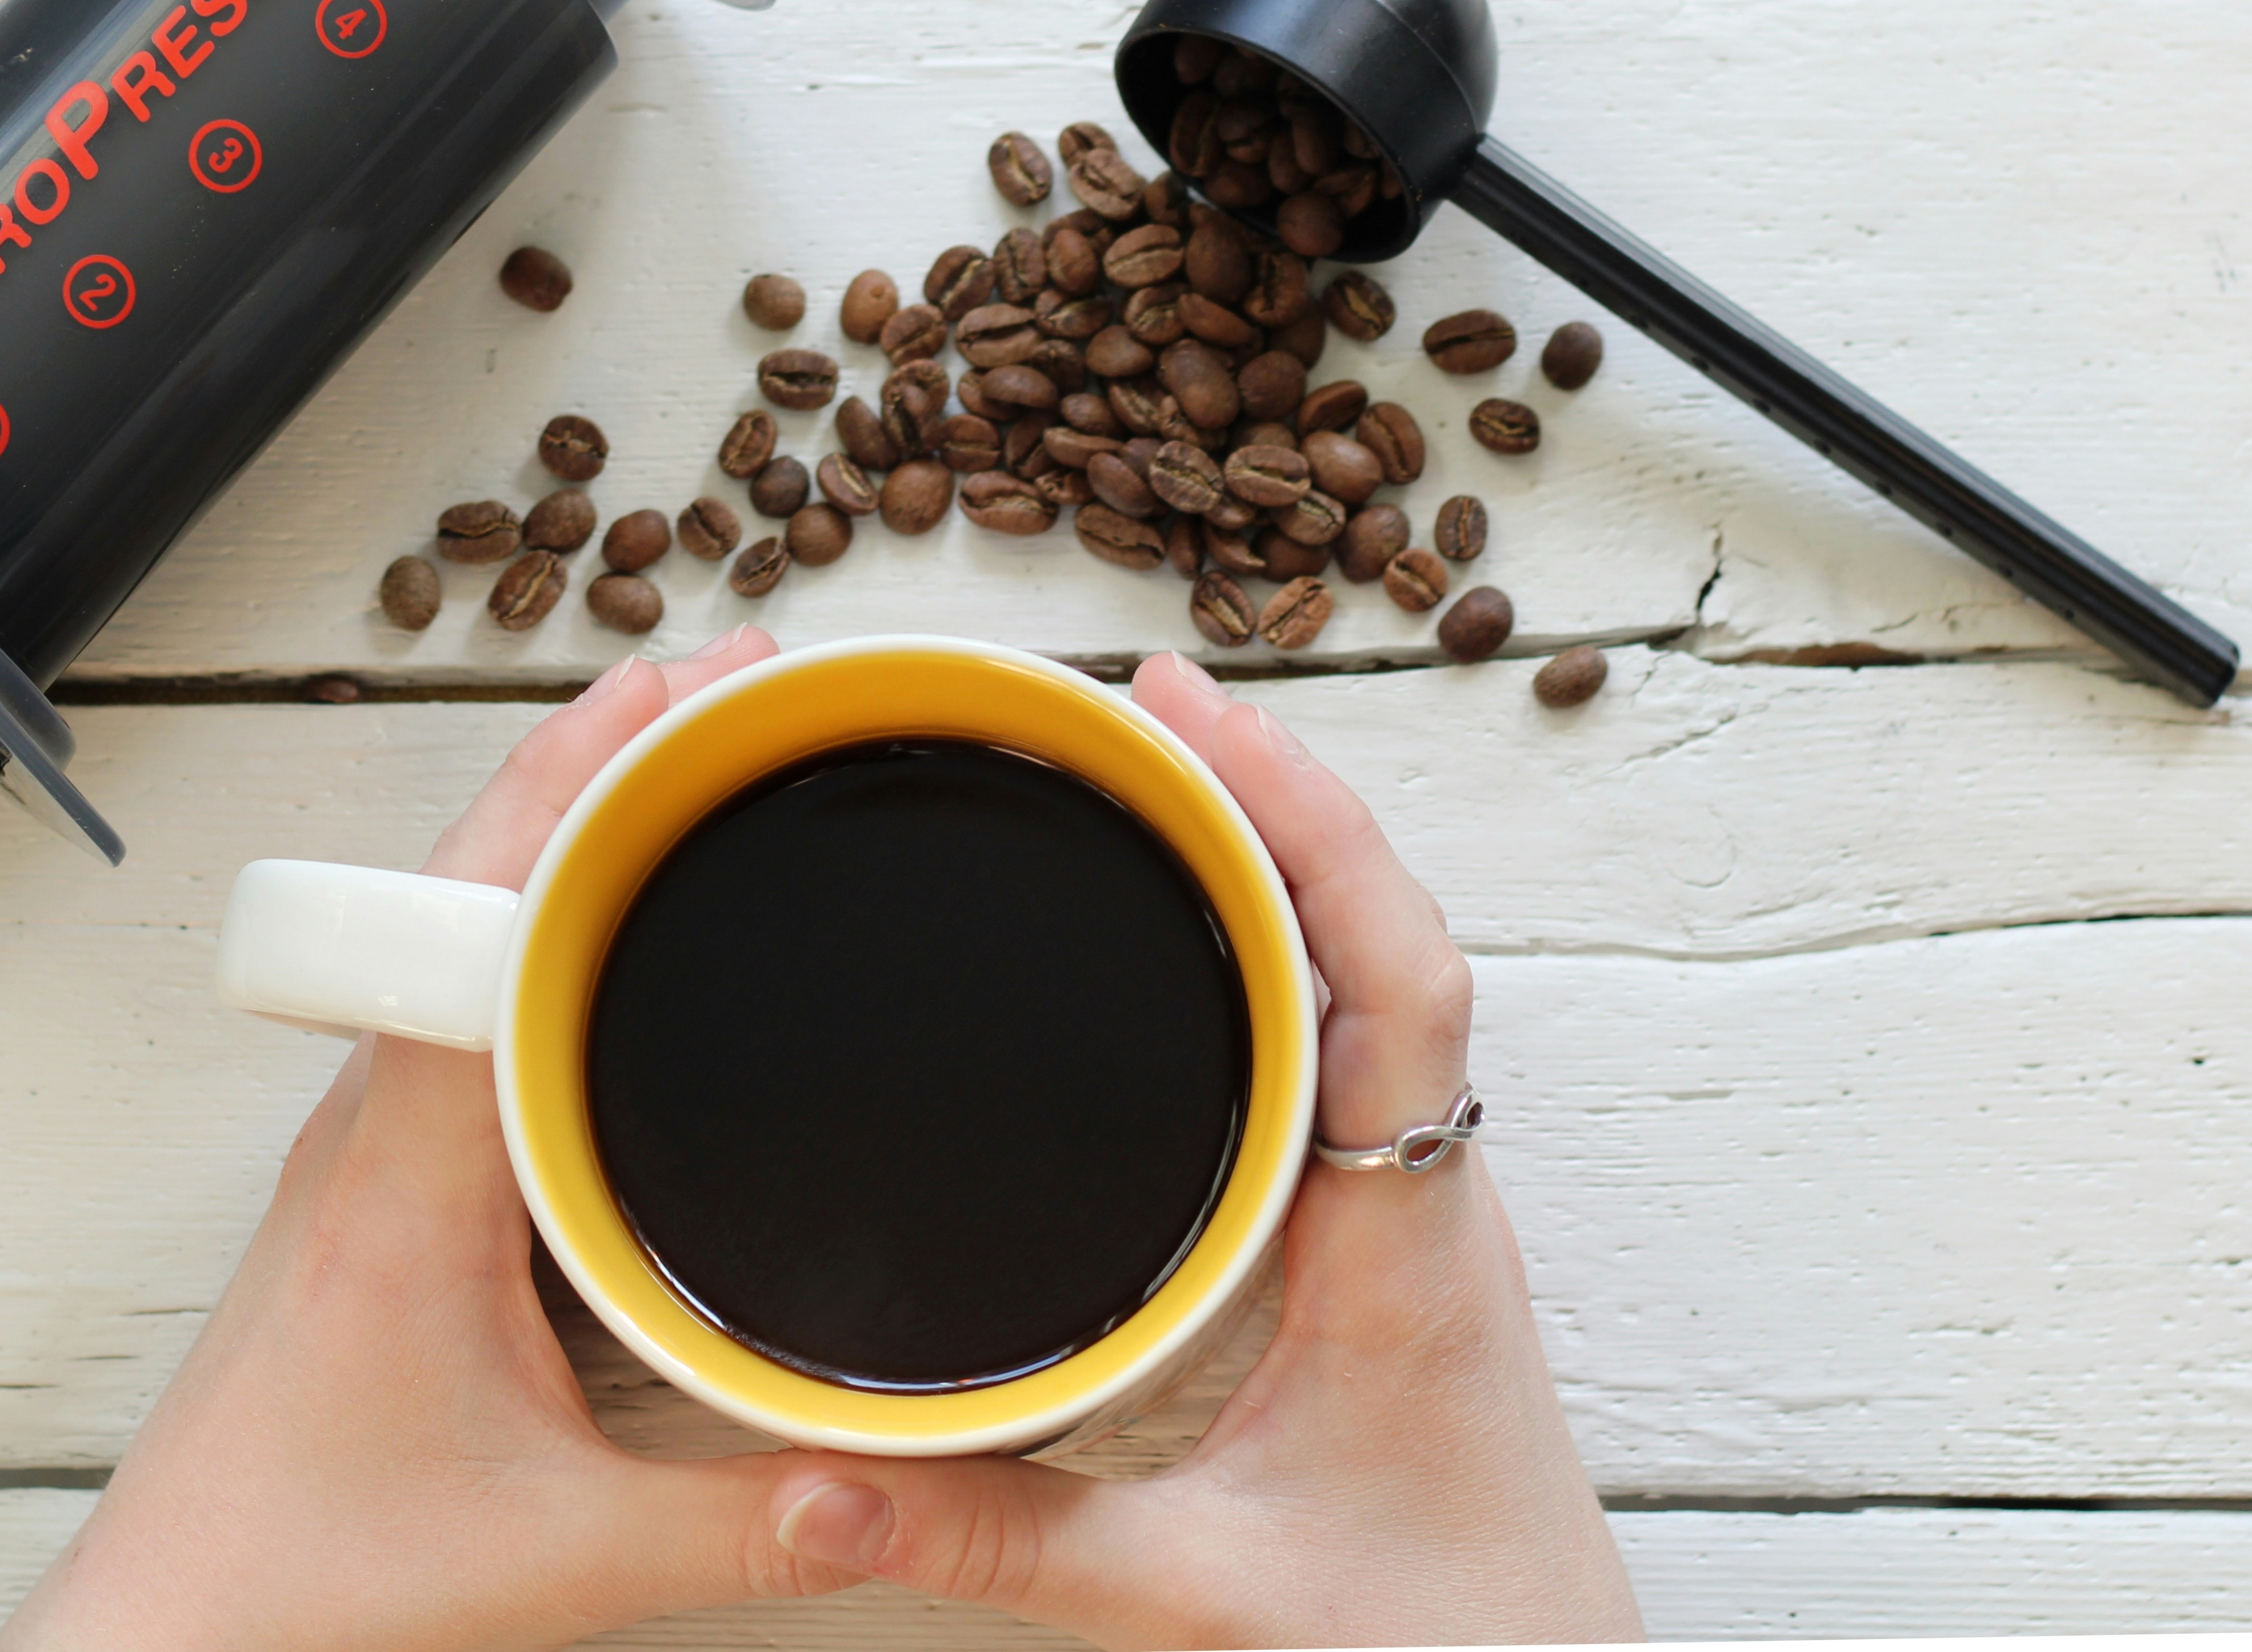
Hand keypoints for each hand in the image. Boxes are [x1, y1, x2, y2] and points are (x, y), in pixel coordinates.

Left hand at [0, 628, 848, 1651]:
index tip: (693, 685)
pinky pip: (459, 992)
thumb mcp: (565, 1555)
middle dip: (607, 757)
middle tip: (738, 683)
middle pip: (475, 875)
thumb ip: (753, 1525)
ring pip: (460, 924)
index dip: (587, 773)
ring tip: (690, 758)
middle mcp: (374, 1121)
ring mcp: (366, 1142)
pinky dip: (540, 911)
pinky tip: (614, 922)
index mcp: (409, 1166)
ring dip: (566, 825)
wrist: (170, 1630)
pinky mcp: (377, 1178)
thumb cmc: (307, 1574)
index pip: (486, 907)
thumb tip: (909, 1481)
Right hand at [761, 652, 1641, 1646]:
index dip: (1310, 824)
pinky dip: (1277, 943)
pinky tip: (1200, 927)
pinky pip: (1345, 1037)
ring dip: (1277, 855)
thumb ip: (1001, 1543)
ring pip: (1369, 974)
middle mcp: (1427, 1188)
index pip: (1395, 976)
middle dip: (1267, 792)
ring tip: (1156, 764)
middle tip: (1136, 694)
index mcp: (1407, 1237)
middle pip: (1378, 930)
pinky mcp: (1384, 1227)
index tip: (1199, 715)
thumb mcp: (1202, 1595)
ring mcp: (1414, 1200)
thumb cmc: (1433, 1640)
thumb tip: (817, 1485)